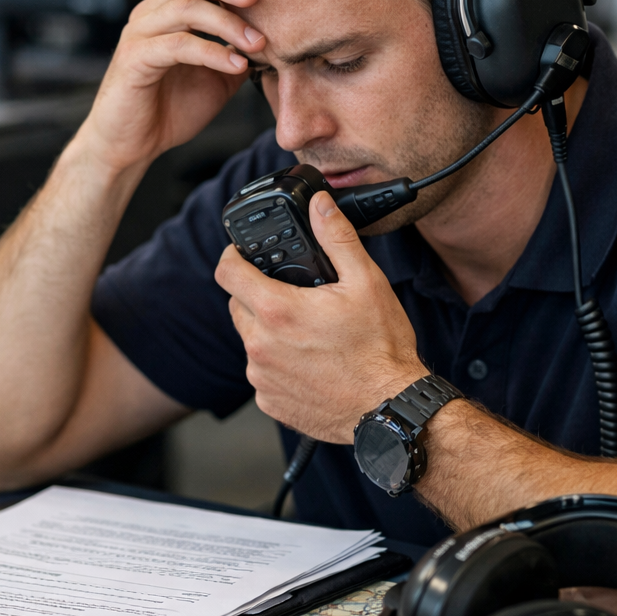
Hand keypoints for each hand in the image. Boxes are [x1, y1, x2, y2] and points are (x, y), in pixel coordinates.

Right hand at [77, 0, 264, 172]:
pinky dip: (211, 53)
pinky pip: (178, 46)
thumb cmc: (169, 110)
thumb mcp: (216, 80)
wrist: (132, 145)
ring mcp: (140, 33)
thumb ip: (237, 55)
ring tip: (259, 42)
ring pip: (185, 9)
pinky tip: (237, 65)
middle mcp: (151, 14)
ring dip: (228, 23)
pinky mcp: (134, 58)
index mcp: (168, 12)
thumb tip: (272, 42)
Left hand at [216, 191, 426, 441]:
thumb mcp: (366, 282)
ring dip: (269, 331)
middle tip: (294, 298)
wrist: (389, 409)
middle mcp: (260, 345)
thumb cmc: (380, 350)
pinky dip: (278, 364)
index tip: (242, 254)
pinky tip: (310, 364)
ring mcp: (262, 377)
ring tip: (309, 334)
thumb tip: (320, 206)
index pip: (227, 272)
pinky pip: (262, 372)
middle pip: (238, 305)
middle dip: (258, 295)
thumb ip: (336, 238)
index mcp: (277, 310)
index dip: (232, 256)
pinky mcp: (269, 402)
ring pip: (250, 340)